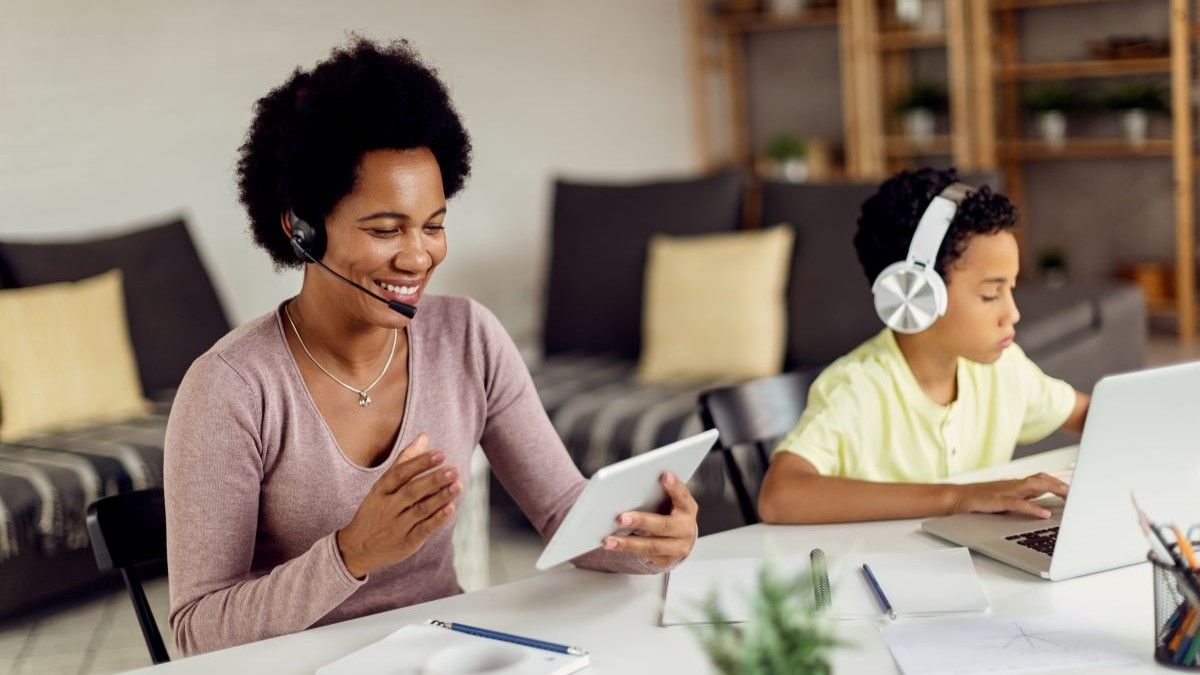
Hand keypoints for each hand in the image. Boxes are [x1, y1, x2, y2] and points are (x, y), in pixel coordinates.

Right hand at [336, 434, 460, 577]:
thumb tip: (424, 436)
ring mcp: (396, 526)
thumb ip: (404, 461)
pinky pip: (423, 529)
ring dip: (440, 498)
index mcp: (380, 490)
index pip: (400, 473)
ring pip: (420, 510)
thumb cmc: (376, 510)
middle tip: (454, 470)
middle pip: (412, 491)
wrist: (356, 549)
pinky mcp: (406, 543)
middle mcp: (387, 507)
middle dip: (434, 480)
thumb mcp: (383, 486)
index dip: (420, 463)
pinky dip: (437, 519)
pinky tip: (450, 509)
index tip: (441, 454)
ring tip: (458, 486)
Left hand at [601, 472, 697, 566]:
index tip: (664, 475)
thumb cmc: (670, 512)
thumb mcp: (670, 501)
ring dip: (627, 543)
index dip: (675, 487)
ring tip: (608, 540)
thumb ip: (657, 493)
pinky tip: (612, 544)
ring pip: (651, 546)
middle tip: (620, 518)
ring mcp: (677, 547)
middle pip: (664, 525)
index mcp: (688, 508)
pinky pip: (644, 555)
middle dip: (641, 521)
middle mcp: (686, 528)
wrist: (680, 539)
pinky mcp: (666, 560)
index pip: (683, 496)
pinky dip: (626, 549)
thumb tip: (631, 487)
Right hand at [950, 472, 1068, 518]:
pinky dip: (1033, 508)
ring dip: (1053, 489)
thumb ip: (1022, 501)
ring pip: (1033, 485)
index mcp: (1015, 486)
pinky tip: (1044, 514)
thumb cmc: (978, 502)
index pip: (1041, 479)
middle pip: (1041, 478)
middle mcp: (1012, 485)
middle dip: (1060, 484)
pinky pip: (1018, 503)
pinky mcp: (996, 501)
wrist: (953, 499)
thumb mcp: (1004, 500)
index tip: (1074, 490)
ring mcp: (1005, 492)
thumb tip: (1043, 507)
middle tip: (1078, 493)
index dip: (1059, 482)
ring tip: (1068, 497)